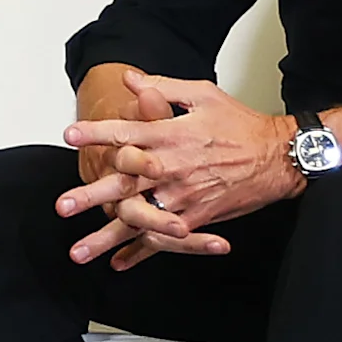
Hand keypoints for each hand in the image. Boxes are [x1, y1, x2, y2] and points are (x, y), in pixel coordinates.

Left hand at [59, 71, 300, 267]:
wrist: (278, 157)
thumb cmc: (241, 123)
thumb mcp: (204, 95)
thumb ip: (163, 88)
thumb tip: (130, 78)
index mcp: (170, 135)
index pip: (125, 132)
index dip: (96, 133)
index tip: (68, 135)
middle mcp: (171, 167)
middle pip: (124, 183)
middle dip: (91, 195)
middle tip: (63, 206)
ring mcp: (183, 196)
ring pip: (138, 218)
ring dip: (107, 237)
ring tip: (79, 252)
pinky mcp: (196, 217)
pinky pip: (164, 239)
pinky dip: (142, 253)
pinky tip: (119, 263)